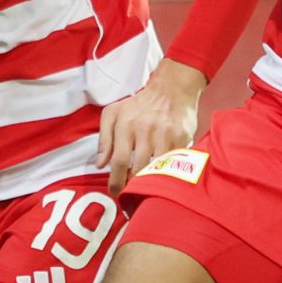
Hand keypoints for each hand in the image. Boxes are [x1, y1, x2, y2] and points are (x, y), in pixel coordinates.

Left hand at [95, 61, 206, 191]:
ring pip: (156, 168)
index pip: (119, 160)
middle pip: (138, 168)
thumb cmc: (139, 104)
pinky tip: (163, 175)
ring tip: (146, 187)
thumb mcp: (113, 114)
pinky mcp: (182, 137)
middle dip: (133, 185)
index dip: (116, 181)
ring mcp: (165, 134)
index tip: (115, 192)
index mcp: (126, 125)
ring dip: (150, 181)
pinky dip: (167, 171)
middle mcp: (145, 130)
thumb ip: (104, 139)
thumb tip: (100, 164)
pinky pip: (173, 162)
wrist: (172, 88)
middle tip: (131, 194)